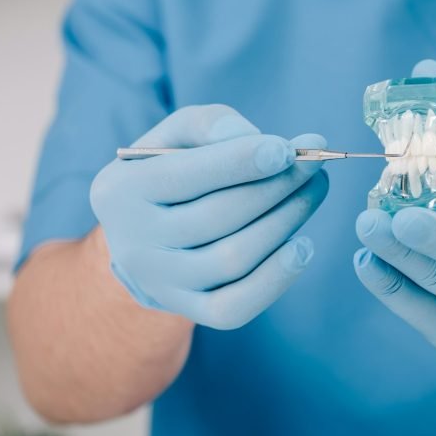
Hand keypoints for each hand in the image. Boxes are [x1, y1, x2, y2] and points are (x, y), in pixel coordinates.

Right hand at [90, 105, 328, 328]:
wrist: (148, 235)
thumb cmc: (173, 171)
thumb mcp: (177, 136)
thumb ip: (209, 125)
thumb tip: (254, 138)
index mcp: (120, 192)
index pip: (186, 175)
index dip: (242, 161)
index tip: (288, 149)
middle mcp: (134, 243)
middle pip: (218, 216)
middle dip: (277, 186)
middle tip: (314, 164)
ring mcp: (161, 283)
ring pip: (233, 258)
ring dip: (286, 220)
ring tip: (314, 190)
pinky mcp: (189, 310)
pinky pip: (236, 306)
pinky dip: (277, 277)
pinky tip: (303, 246)